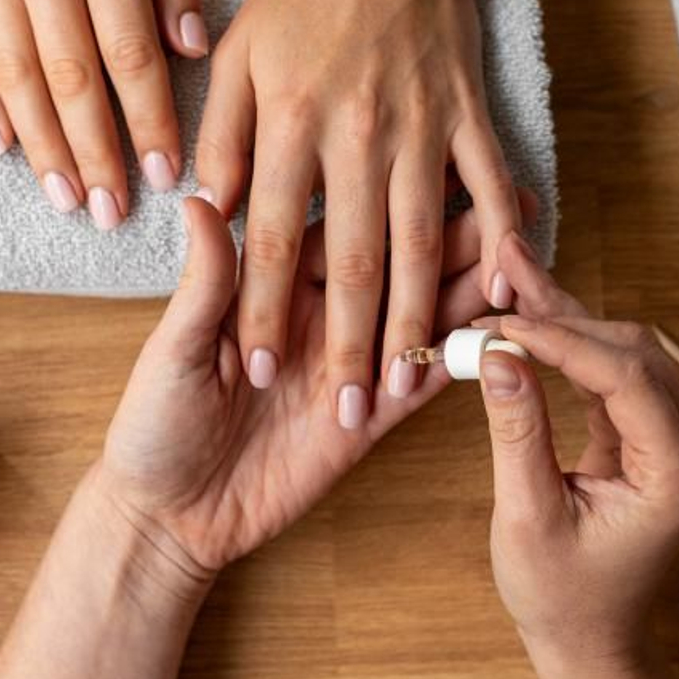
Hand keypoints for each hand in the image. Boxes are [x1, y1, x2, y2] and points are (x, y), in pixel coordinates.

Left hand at [96, 192, 537, 576]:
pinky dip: (460, 362)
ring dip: (472, 293)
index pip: (342, 232)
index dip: (387, 200)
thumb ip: (207, 283)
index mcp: (277, 285)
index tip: (430, 164)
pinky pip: (422, 386)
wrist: (166, 515)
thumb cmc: (153, 422)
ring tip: (525, 264)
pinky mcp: (369, 422)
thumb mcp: (173, 349)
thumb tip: (203, 200)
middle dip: (454, 239)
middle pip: (398, 267)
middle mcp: (323, 316)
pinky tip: (505, 335)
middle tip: (511, 208)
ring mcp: (351, 365)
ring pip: (424, 319)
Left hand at [194, 0, 521, 428]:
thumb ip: (220, 137)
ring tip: (409, 382)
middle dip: (344, 343)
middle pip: (350, 261)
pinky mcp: (469, 122)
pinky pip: (489, 191)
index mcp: (290, 125)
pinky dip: (505, 241)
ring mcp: (421, 132)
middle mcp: (357, 138)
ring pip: (419, 244)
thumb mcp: (235, 57)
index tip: (252, 374)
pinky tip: (513, 293)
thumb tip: (204, 210)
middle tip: (339, 410)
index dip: (262, 310)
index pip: (272, 240)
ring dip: (415, 319)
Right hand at [478, 233, 678, 670]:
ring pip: (621, 347)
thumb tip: (498, 357)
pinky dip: (564, 343)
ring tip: (504, 279)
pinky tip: (522, 316)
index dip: (562, 340)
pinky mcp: (649, 428)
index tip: (502, 323)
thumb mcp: (529, 517)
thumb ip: (517, 433)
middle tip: (495, 287)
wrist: (590, 637)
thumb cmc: (565, 596)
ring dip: (561, 317)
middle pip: (631, 348)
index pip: (628, 377)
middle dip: (560, 315)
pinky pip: (609, 368)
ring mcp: (676, 433)